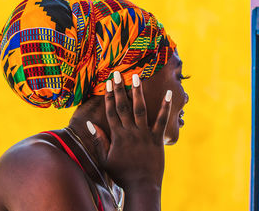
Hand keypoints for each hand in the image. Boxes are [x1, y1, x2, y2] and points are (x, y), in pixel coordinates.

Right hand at [89, 71, 171, 188]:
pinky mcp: (157, 139)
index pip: (111, 112)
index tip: (108, 83)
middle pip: (123, 107)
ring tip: (136, 77)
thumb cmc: (123, 174)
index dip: (109, 96)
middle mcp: (130, 132)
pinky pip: (161, 120)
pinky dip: (165, 106)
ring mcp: (144, 135)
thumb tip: (91, 124)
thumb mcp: (106, 159)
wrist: (142, 186)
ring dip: (138, 93)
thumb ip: (99, 141)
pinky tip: (168, 93)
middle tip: (117, 73)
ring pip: (140, 110)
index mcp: (117, 136)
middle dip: (120, 89)